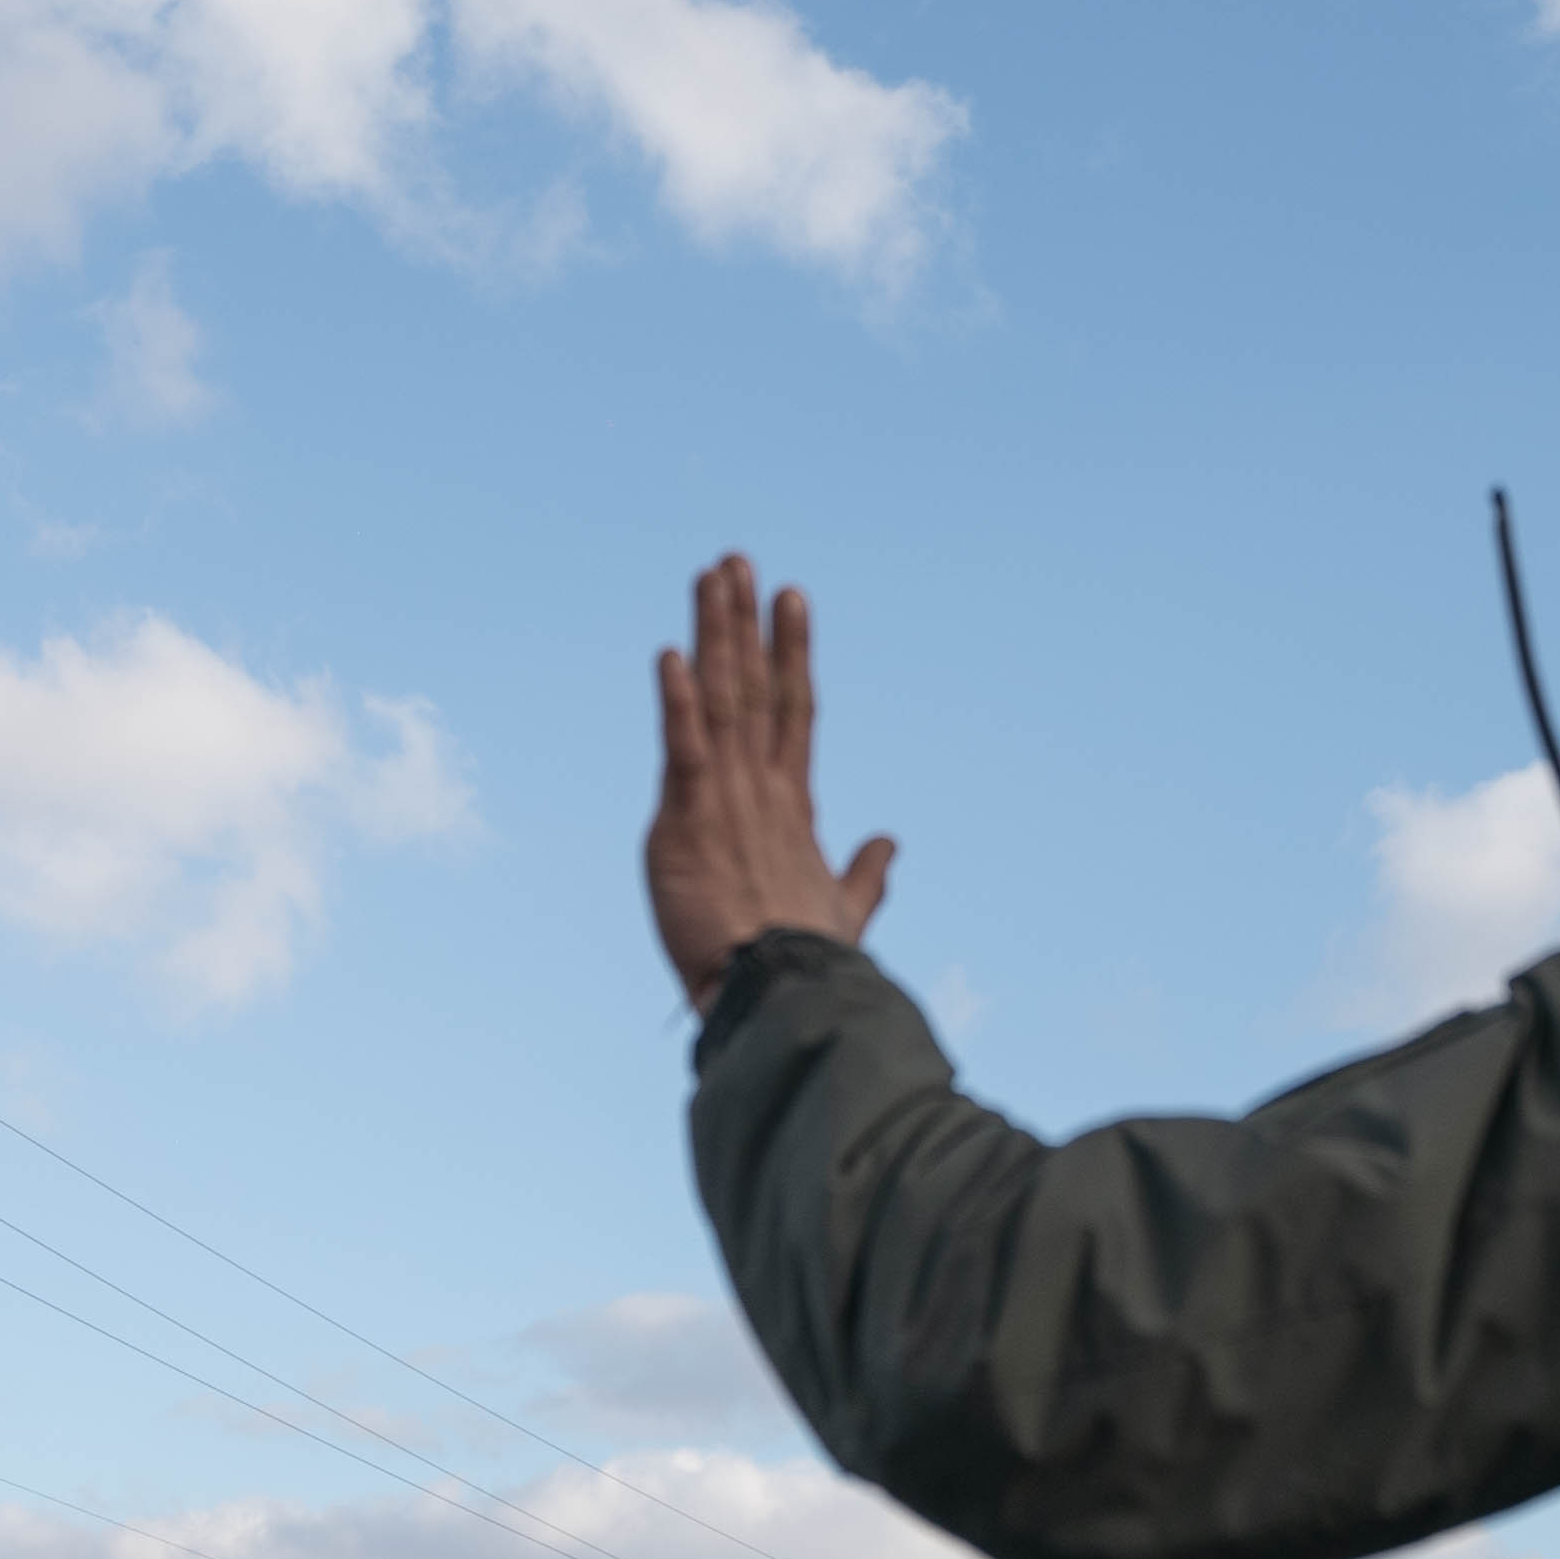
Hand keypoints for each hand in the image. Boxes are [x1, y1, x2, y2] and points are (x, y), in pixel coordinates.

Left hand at [647, 553, 897, 1011]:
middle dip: (746, 622)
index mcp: (793, 806)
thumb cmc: (808, 964)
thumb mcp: (842, 910)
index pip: (794, 710)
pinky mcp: (688, 821)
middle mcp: (763, 789)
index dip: (791, 651)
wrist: (781, 997)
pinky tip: (669, 655)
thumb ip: (864, 874)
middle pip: (757, 687)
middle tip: (737, 561)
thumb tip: (890, 844)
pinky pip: (682, 749)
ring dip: (716, 634)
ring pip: (723, 700)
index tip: (789, 599)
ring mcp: (728, 800)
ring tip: (712, 575)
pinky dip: (676, 702)